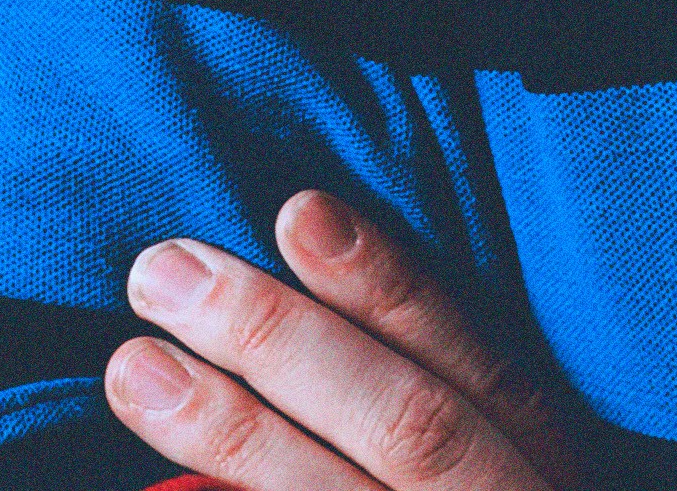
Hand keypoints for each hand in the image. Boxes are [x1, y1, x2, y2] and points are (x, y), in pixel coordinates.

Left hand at [105, 190, 587, 489]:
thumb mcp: (498, 482)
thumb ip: (424, 417)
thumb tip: (283, 302)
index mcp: (544, 481)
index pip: (476, 376)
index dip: (390, 289)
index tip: (295, 212)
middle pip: (406, 429)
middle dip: (281, 340)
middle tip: (162, 271)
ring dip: (234, 433)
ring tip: (133, 369)